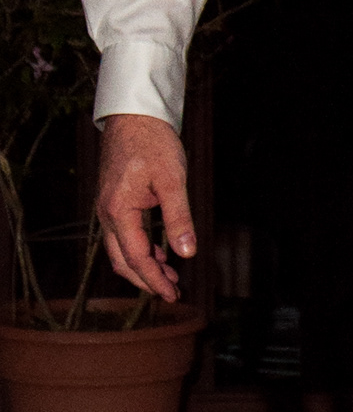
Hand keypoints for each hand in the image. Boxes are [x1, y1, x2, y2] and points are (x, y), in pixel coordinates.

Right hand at [97, 113, 194, 302]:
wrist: (134, 116)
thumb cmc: (153, 144)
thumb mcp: (173, 180)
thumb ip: (179, 218)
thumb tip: (187, 253)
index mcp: (118, 211)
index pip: (136, 258)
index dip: (155, 280)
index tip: (173, 295)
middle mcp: (107, 213)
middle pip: (122, 260)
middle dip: (147, 280)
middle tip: (173, 292)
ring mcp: (108, 208)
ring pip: (120, 249)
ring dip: (144, 266)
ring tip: (171, 275)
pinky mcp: (114, 201)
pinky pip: (123, 235)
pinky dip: (140, 249)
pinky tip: (160, 251)